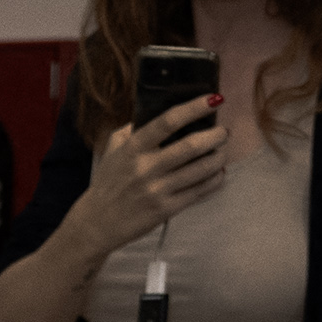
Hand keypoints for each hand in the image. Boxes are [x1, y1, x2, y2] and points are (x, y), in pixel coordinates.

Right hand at [75, 95, 226, 247]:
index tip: (214, 99)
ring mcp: (157, 190)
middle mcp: (146, 168)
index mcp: (133, 148)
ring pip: (200, 169)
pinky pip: (199, 192)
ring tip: (222, 151)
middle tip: (224, 132)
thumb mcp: (113, 150)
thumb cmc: (108, 182)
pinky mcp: (166, 209)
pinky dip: (214, 180)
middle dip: (215, 135)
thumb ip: (133, 130)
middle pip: (191, 146)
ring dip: (219, 157)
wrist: (97, 222)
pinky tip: (218, 173)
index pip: (168, 121)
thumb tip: (157, 112)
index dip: (195, 108)